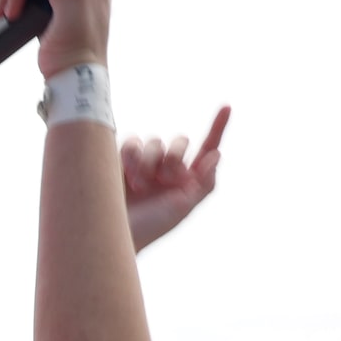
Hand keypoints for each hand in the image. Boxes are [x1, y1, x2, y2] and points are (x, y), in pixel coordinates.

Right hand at [123, 107, 228, 251]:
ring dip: (149, 162)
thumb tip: (216, 155)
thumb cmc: (150, 227)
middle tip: (163, 180)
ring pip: (154, 142)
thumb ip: (203, 183)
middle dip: (174, 157)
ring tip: (139, 185)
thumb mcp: (182, 208)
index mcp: (187, 179)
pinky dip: (131, 155)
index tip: (227, 106)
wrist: (114, 234)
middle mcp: (168, 169)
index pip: (206, 148)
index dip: (217, 127)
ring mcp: (145, 164)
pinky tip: (126, 174)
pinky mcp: (121, 161)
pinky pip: (132, 143)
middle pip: (180, 141)